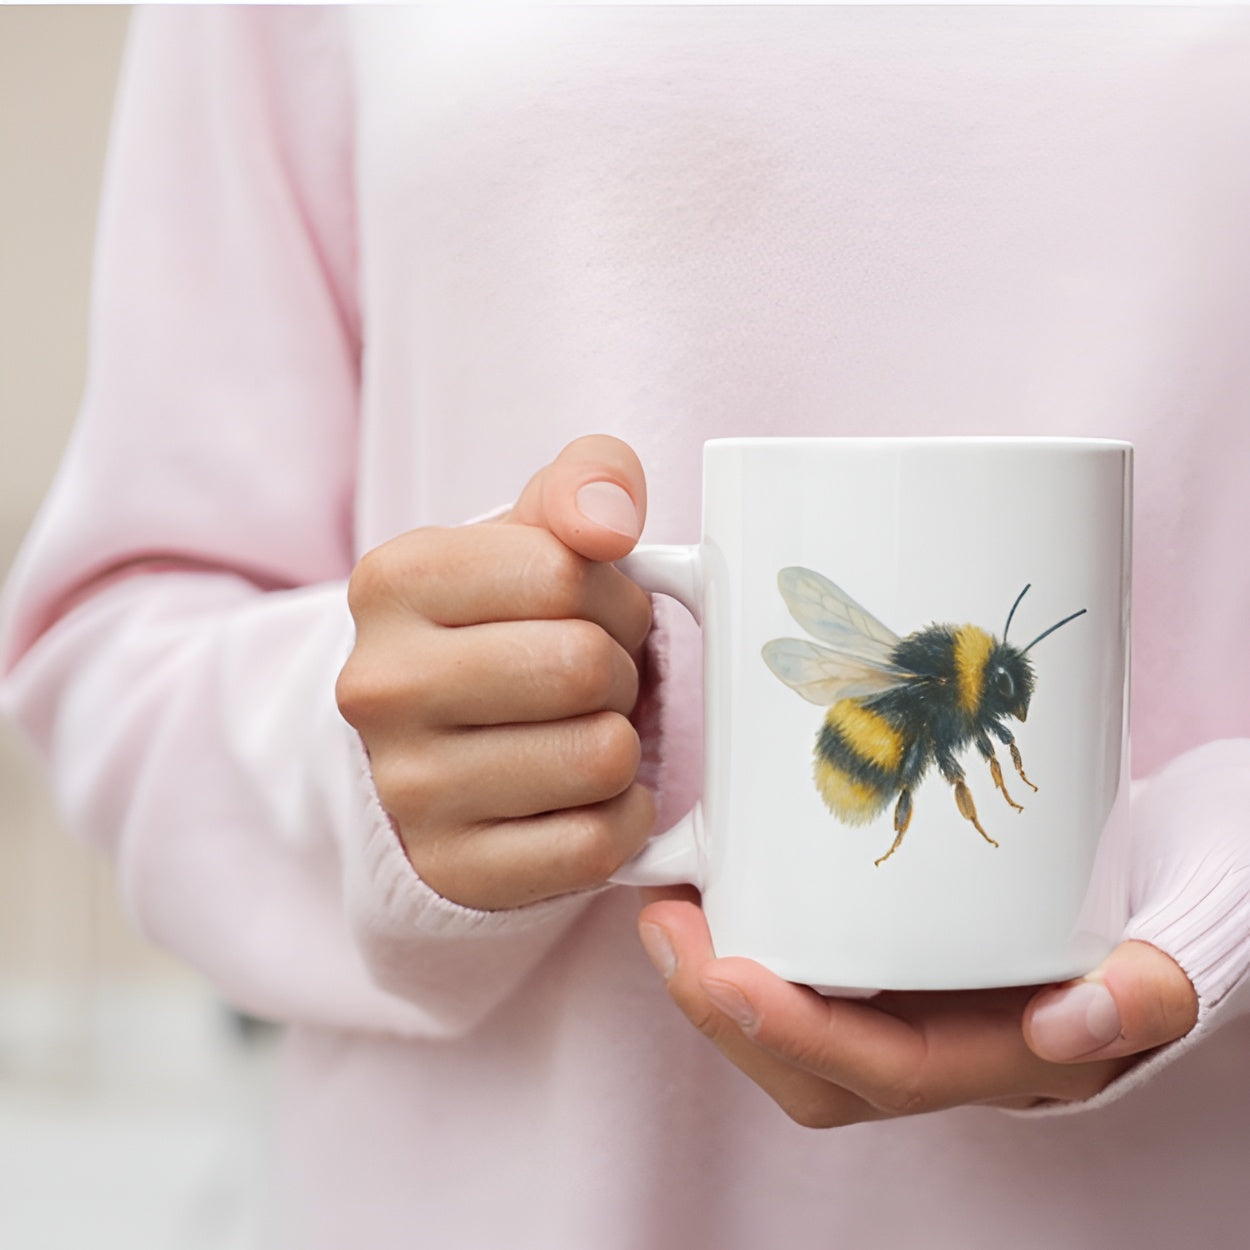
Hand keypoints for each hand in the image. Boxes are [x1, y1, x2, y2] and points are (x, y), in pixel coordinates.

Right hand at [337, 435, 654, 909]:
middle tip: (593, 680)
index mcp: (393, 581)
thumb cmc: (502, 628)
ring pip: (600, 758)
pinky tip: (584, 797)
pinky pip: (595, 844)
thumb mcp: (533, 535)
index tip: (588, 612)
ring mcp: (408, 789)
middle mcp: (379, 686)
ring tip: (581, 731)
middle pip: (584, 667)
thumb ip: (586, 483)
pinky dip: (621, 818)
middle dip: (619, 670)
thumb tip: (608, 519)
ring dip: (622, 744)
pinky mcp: (454, 870)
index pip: (567, 571)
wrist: (435, 746)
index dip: (611, 594)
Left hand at [638, 890, 1198, 1124]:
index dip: (799, 1036)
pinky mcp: (903, 957)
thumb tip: (1077, 1022)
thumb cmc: (1191, 892)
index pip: (891, 1072)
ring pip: (802, 1033)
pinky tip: (710, 889)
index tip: (726, 973)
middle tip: (666, 924)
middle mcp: (961, 1045)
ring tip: (667, 906)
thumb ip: (1155, 988)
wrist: (1183, 866)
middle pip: (820, 1071)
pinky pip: (814, 978)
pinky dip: (752, 944)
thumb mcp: (1196, 929)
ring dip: (720, 982)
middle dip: (727, 1012)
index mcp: (1020, 1054)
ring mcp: (928, 1004)